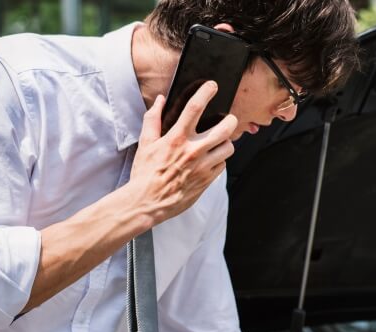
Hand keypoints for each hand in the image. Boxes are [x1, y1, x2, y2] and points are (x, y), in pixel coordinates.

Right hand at [128, 81, 236, 226]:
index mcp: (176, 138)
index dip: (206, 92)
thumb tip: (159, 100)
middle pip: (225, 128)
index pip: (195, 108)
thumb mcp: (145, 143)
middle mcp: (193, 151)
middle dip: (231, 120)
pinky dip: (220, 160)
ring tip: (219, 142)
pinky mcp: (207, 180)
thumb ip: (153, 118)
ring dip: (226, 142)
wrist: (148, 202)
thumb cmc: (145, 173)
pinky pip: (223, 165)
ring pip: (228, 148)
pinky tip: (211, 159)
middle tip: (229, 119)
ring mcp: (203, 167)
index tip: (212, 86)